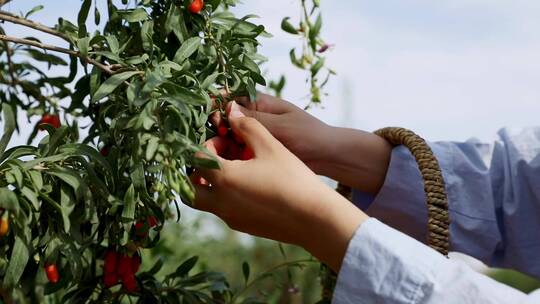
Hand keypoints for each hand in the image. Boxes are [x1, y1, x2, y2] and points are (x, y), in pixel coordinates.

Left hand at [194, 101, 367, 270]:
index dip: (207, 145)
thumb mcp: (270, 146)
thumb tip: (231, 111)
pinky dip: (226, 196)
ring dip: (211, 184)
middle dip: (197, 171)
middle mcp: (220, 203)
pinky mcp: (244, 227)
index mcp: (224, 180)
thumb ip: (247, 126)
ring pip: (205, 202)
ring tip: (235, 170)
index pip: (196, 159)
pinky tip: (252, 185)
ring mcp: (231, 218)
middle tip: (218, 158)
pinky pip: (223, 210)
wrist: (316, 219)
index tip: (226, 140)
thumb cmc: (293, 178)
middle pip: (189, 189)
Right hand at [211, 93, 392, 193]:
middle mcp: (253, 116)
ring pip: (227, 136)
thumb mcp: (280, 126)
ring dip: (220, 143)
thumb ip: (253, 119)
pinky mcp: (255, 151)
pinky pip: (236, 151)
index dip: (217, 105)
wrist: (328, 156)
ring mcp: (253, 135)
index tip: (213, 117)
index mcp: (259, 102)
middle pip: (224, 117)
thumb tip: (226, 108)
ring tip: (216, 153)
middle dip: (215, 126)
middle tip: (216, 138)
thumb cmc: (308, 135)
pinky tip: (222, 163)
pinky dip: (228, 156)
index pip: (229, 97)